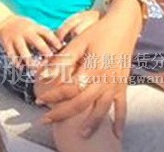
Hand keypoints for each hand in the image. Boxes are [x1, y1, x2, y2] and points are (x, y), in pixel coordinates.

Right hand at [0, 14, 62, 69]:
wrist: (3, 21)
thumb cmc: (23, 26)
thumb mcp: (33, 26)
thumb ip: (43, 34)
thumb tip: (60, 45)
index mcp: (33, 27)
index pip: (46, 33)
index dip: (54, 41)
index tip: (61, 49)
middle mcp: (25, 32)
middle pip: (36, 41)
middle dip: (45, 51)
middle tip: (50, 60)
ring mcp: (16, 38)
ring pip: (23, 51)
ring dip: (30, 61)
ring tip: (35, 68)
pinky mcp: (7, 44)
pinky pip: (12, 55)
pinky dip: (17, 63)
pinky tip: (21, 68)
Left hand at [36, 0, 142, 138]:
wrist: (123, 27)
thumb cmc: (98, 32)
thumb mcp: (78, 42)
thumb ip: (62, 60)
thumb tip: (43, 74)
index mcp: (91, 69)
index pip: (69, 89)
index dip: (53, 95)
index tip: (39, 100)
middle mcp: (104, 81)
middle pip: (81, 103)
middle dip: (62, 114)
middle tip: (46, 121)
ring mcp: (115, 85)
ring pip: (101, 110)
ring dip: (90, 124)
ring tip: (80, 136)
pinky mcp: (122, 86)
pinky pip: (122, 108)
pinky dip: (120, 121)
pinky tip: (117, 135)